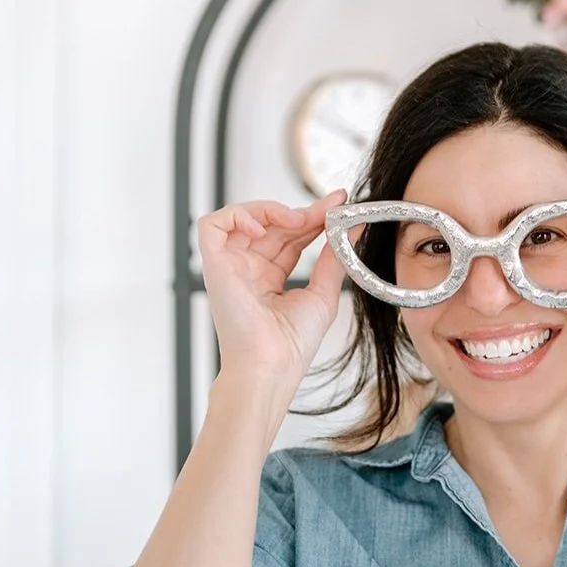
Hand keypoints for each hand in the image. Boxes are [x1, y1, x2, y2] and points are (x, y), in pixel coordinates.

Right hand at [196, 189, 348, 389]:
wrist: (272, 363)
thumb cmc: (293, 342)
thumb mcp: (323, 293)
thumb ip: (335, 256)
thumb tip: (353, 226)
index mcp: (270, 279)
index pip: (290, 237)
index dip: (313, 218)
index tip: (339, 203)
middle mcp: (248, 270)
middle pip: (272, 225)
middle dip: (303, 211)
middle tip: (331, 207)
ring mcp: (230, 266)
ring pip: (243, 218)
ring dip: (273, 210)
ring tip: (300, 219)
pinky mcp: (214, 265)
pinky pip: (213, 225)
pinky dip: (238, 217)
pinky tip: (264, 228)